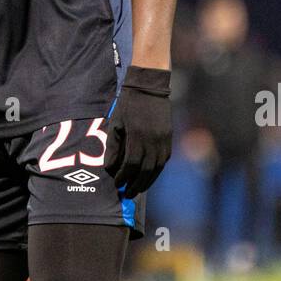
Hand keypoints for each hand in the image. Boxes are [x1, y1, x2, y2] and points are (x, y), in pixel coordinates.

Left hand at [104, 66, 171, 197]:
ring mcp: (164, 140)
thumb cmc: (128, 105)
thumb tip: (111, 168)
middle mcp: (153, 140)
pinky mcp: (169, 138)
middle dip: (135, 184)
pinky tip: (148, 177)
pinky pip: (164, 161)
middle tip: (127, 194)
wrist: (149, 87)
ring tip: (137, 190)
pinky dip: (155, 172)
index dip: (124, 176)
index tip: (117, 183)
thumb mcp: (115, 123)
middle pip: (145, 170)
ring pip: (157, 168)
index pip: (131, 164)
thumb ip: (113, 147)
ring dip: (147, 182)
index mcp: (138, 135)